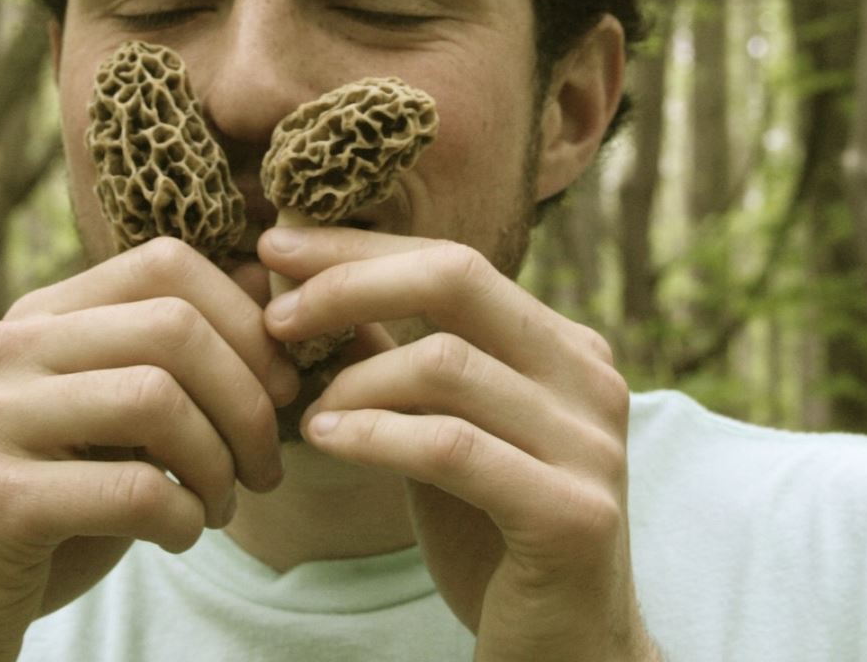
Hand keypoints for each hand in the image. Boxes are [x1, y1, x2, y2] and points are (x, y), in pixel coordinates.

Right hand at [0, 239, 299, 661]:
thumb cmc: (47, 508)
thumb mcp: (111, 419)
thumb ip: (171, 355)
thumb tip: (269, 276)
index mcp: (33, 318)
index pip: (164, 265)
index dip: (244, 320)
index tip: (278, 387)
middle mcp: (1, 350)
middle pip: (173, 327)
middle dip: (248, 400)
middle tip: (265, 464)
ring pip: (158, 399)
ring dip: (220, 463)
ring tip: (220, 504)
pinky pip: (132, 490)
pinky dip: (184, 518)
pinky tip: (181, 536)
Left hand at [259, 227, 657, 661]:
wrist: (567, 654)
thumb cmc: (492, 539)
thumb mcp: (442, 435)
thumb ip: (401, 365)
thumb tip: (308, 285)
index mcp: (566, 348)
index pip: (456, 260)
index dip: (360, 248)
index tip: (276, 245)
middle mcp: (592, 379)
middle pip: (459, 279)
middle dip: (350, 284)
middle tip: (274, 312)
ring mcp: (591, 445)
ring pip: (446, 364)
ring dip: (353, 380)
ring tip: (307, 411)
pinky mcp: (574, 514)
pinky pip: (451, 447)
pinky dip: (374, 435)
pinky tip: (325, 438)